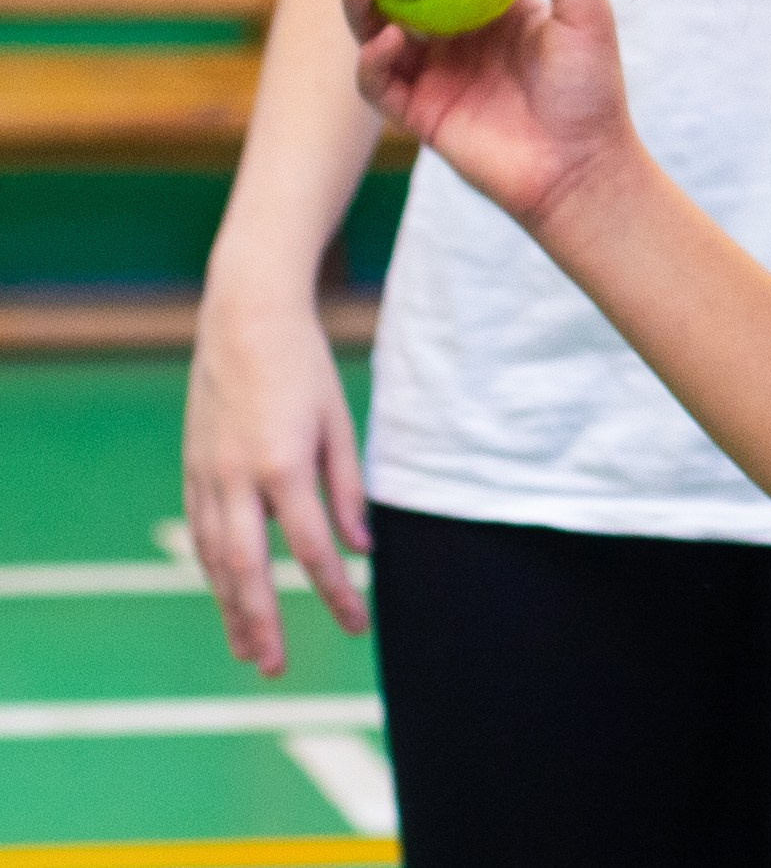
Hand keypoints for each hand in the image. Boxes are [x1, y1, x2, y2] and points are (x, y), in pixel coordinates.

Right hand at [182, 283, 370, 676]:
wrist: (245, 319)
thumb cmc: (304, 366)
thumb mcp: (340, 422)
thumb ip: (348, 489)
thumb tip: (361, 548)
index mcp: (283, 466)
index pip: (313, 549)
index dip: (337, 591)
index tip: (357, 624)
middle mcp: (237, 480)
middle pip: (247, 571)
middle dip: (263, 623)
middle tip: (277, 669)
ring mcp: (207, 476)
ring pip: (214, 560)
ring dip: (232, 609)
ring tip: (249, 650)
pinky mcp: (193, 469)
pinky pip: (201, 533)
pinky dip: (213, 571)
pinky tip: (228, 593)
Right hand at [345, 0, 637, 239]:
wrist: (580, 166)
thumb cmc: (591, 89)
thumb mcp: (588, 12)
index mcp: (497, 13)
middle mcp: (461, 41)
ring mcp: (437, 77)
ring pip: (381, 36)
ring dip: (361, 9)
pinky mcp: (420, 115)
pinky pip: (381, 84)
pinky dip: (374, 60)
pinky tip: (386, 41)